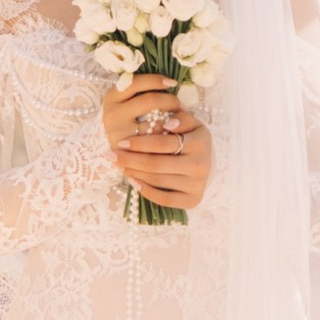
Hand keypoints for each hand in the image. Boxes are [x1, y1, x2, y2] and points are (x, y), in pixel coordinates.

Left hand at [99, 68, 212, 210]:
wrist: (207, 164)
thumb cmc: (192, 139)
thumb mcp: (192, 124)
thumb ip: (181, 118)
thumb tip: (167, 123)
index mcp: (200, 143)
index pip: (163, 143)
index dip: (139, 143)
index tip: (120, 142)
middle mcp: (201, 165)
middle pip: (156, 164)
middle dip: (130, 160)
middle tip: (111, 155)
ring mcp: (197, 185)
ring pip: (157, 180)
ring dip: (134, 173)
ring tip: (119, 166)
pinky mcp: (193, 200)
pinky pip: (164, 199)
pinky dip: (145, 191)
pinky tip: (132, 181)